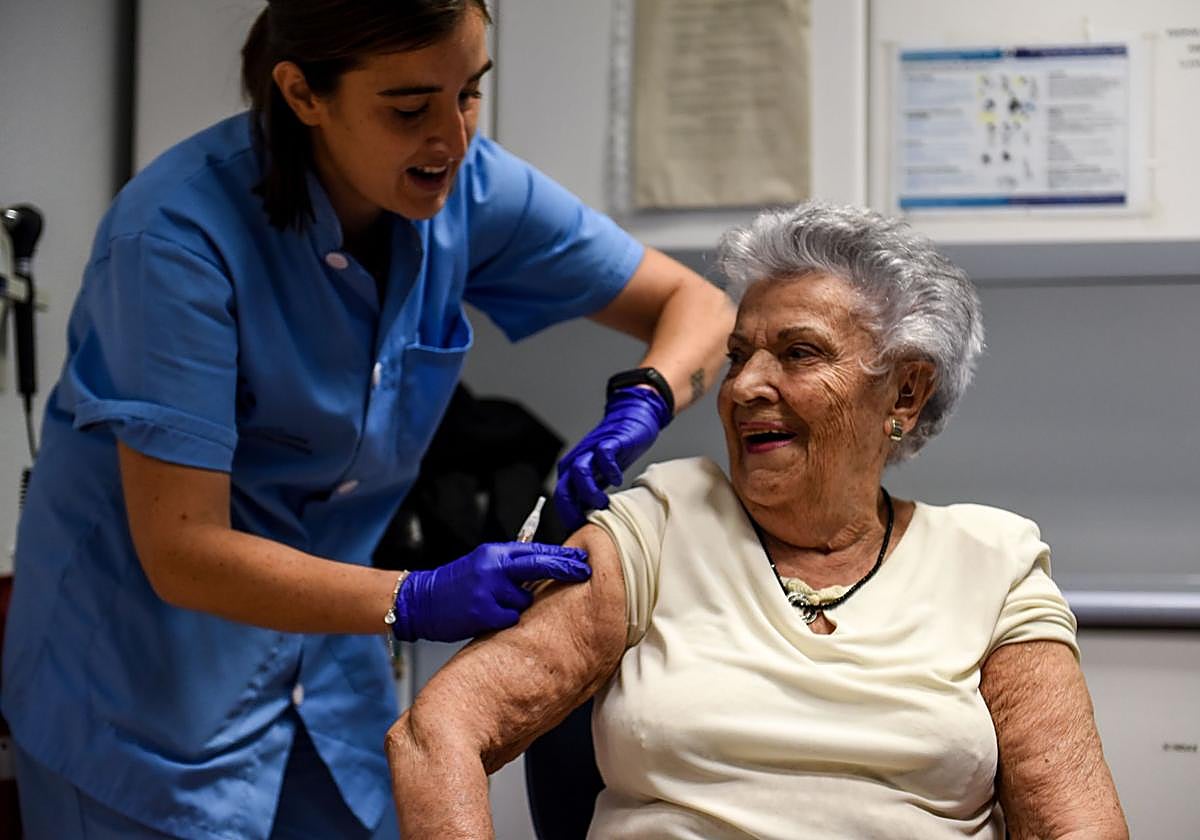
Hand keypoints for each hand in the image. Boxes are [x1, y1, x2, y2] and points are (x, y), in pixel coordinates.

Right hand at [391, 542, 590, 641]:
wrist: (422, 600)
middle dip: (564, 569)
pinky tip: (486, 617)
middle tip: (584, 572)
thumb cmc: (456, 584)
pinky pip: (510, 619)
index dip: (562, 556)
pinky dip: (504, 621)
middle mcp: (492, 567)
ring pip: (525, 600)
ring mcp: (487, 589)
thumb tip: (546, 567)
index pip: (536, 550)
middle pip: (538, 565)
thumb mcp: (483, 565)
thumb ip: (511, 565)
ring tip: (494, 605)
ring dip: (518, 606)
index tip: (583, 560)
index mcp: (494, 553)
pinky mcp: (482, 612)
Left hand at [554, 386, 670, 530]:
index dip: (568, 519)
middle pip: (563, 490)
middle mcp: (575, 462)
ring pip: (579, 473)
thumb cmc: (614, 455)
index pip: (561, 501)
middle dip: (574, 510)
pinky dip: (609, 471)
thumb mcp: (599, 481)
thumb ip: (590, 498)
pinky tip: (617, 480)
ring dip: (590, 493)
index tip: (581, 532)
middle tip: (590, 522)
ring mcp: (591, 451)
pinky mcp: (608, 442)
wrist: (630, 421)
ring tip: (604, 503)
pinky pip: (603, 456)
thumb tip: (587, 527)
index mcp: (570, 474)